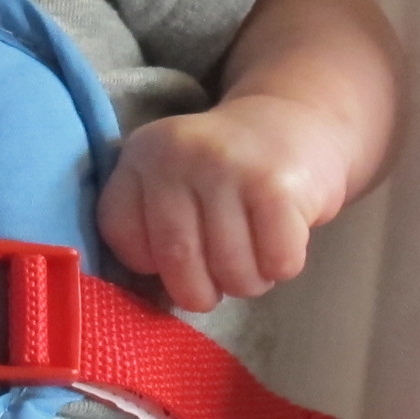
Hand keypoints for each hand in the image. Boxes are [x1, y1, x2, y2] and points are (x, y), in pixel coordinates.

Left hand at [97, 94, 356, 312]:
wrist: (298, 120)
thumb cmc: (230, 171)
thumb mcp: (173, 179)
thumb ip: (151, 225)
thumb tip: (154, 298)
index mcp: (143, 155)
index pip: (121, 234)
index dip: (151, 262)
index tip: (179, 253)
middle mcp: (179, 154)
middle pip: (177, 261)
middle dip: (202, 291)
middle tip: (221, 277)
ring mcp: (229, 167)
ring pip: (231, 271)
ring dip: (249, 281)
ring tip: (255, 253)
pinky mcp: (278, 185)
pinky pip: (276, 263)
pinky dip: (283, 266)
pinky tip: (281, 237)